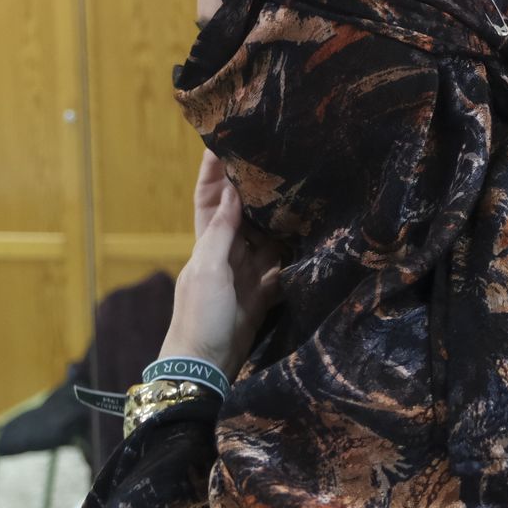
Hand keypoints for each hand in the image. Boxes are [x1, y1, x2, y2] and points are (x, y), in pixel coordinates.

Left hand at [160, 150, 284, 379]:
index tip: (225, 141)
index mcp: (205, 243)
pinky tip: (309, 235)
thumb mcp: (208, 269)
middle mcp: (226, 253)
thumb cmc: (199, 315)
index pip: (210, 198)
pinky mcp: (263, 293)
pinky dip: (293, 251)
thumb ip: (223, 231)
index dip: (215, 171)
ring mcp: (246, 273)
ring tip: (299, 189)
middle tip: (276, 160)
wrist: (205, 366)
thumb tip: (236, 191)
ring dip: (278, 216)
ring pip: (264, 236)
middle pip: (241, 213)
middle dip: (255, 188)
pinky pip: (280, 265)